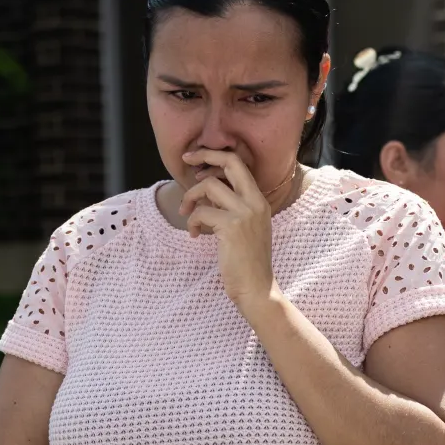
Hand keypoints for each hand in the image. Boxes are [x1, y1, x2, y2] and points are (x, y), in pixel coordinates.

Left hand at [178, 149, 280, 313]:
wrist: (256, 288)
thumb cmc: (247, 261)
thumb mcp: (246, 227)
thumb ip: (231, 206)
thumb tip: (205, 190)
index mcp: (259, 200)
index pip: (239, 164)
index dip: (215, 156)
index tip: (196, 159)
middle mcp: (255, 202)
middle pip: (229, 163)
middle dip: (204, 156)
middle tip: (186, 160)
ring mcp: (244, 213)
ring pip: (209, 187)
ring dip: (190, 198)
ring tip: (186, 214)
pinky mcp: (231, 227)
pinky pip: (201, 213)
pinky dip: (192, 222)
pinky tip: (194, 235)